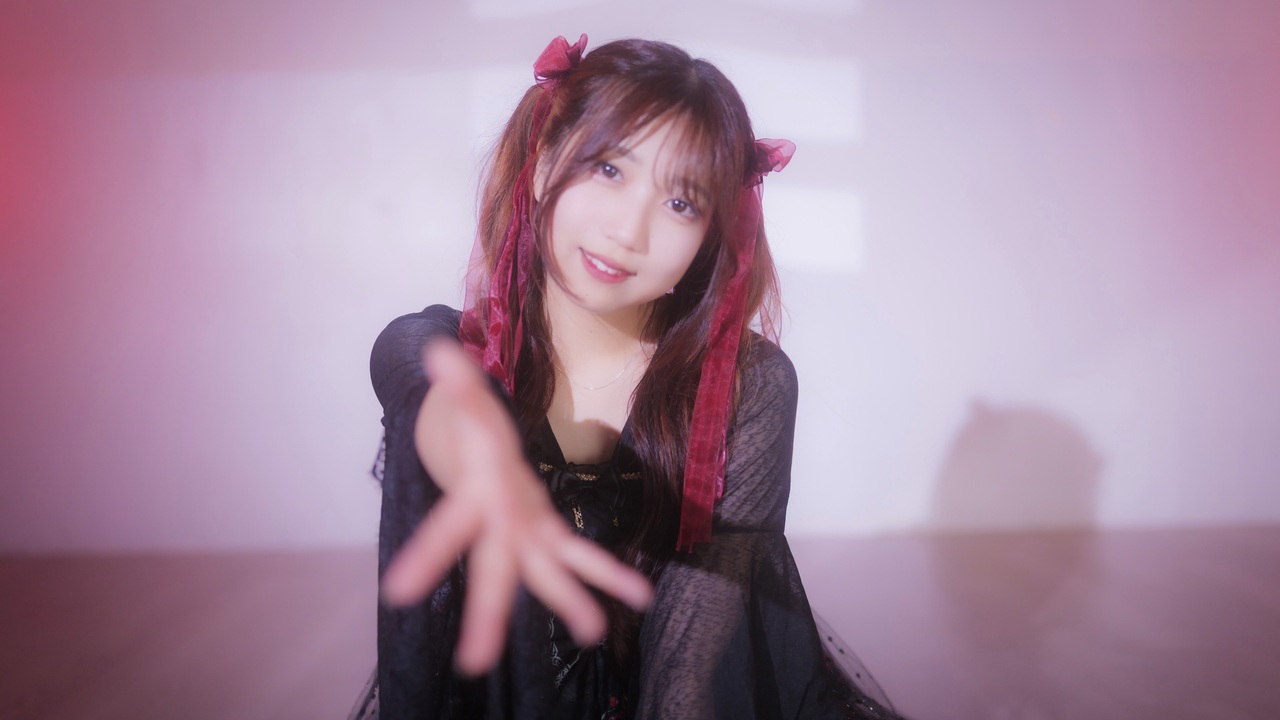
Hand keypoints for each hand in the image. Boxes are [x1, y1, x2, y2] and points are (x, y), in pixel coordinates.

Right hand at [380, 339, 652, 674]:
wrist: (472, 453)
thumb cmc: (466, 430)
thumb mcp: (462, 403)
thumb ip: (455, 381)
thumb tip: (438, 349)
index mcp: (474, 497)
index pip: (447, 528)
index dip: (425, 556)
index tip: (397, 593)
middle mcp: (498, 526)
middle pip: (492, 570)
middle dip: (487, 612)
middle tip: (475, 660)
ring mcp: (524, 533)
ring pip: (544, 573)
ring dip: (569, 600)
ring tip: (595, 629)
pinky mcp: (548, 532)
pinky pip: (579, 555)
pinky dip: (609, 575)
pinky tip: (641, 596)